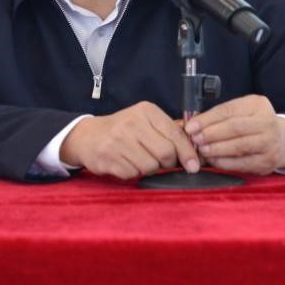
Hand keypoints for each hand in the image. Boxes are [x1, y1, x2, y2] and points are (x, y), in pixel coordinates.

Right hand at [60, 101, 200, 179]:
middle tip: (162, 163)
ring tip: (140, 159)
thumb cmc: (124, 130)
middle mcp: (132, 123)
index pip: (175, 134)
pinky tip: (127, 163)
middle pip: (166, 153)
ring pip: (150, 166)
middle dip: (168, 163)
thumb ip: (169, 132)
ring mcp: (118, 141)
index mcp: (146, 111)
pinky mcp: (109, 158)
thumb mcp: (146, 122)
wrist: (88, 136)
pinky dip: (134, 173)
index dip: (187, 153)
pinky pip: (133, 174)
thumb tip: (196, 150)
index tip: (194, 165)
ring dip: (149, 169)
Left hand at [183, 95, 284, 174]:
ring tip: (201, 150)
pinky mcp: (267, 162)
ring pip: (238, 146)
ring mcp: (269, 143)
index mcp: (258, 105)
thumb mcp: (242, 111)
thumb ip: (221, 116)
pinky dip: (224, 162)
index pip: (229, 110)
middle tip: (195, 139)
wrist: (281, 141)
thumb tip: (193, 124)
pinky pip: (241, 163)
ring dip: (216, 149)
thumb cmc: (253, 124)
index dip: (208, 119)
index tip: (191, 126)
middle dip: (211, 134)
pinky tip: (212, 160)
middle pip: (235, 128)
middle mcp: (267, 122)